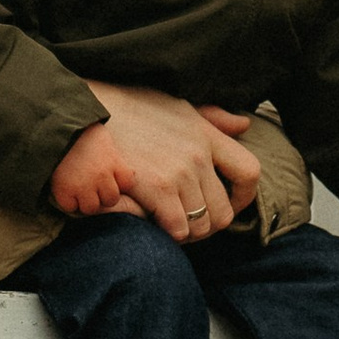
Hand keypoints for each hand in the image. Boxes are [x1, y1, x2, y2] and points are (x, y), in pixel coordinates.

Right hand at [50, 86, 261, 239]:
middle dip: (208, 225)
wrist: (89, 114)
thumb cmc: (129, 109)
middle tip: (189, 224)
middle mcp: (199, 154)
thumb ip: (213, 118)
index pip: (249, 172)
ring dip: (186, 233)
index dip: (244, 197)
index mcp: (206, 134)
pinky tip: (153, 222)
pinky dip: (168, 233)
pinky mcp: (156, 187)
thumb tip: (244, 124)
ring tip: (169, 225)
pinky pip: (177, 227)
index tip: (230, 204)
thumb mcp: (177, 106)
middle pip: (224, 212)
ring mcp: (179, 171)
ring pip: (200, 225)